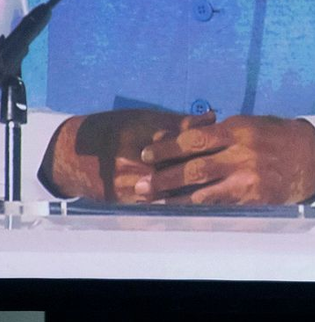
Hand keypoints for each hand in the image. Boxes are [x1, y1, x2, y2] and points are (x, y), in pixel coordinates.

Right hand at [40, 109, 216, 202]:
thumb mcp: (143, 117)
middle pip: (181, 168)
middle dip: (207, 170)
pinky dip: (179, 204)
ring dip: (197, 191)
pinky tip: (200, 203)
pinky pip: (158, 205)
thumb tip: (212, 116)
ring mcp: (130, 182)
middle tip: (235, 169)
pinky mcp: (126, 200)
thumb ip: (178, 121)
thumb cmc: (113, 130)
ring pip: (172, 190)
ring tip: (223, 188)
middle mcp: (136, 160)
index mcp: (142, 134)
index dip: (209, 145)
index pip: (184, 141)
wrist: (72, 155)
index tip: (231, 147)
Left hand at [135, 114, 314, 204]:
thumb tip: (180, 136)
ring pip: (204, 191)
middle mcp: (242, 153)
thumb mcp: (249, 124)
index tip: (146, 154)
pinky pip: (221, 205)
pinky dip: (199, 208)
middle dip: (163, 178)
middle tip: (140, 186)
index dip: (166, 147)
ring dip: (175, 198)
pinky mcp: (255, 197)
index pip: (194, 139)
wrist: (313, 156)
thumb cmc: (277, 136)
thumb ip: (219, 132)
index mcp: (238, 130)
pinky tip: (182, 211)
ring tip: (153, 202)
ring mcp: (249, 178)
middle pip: (194, 168)